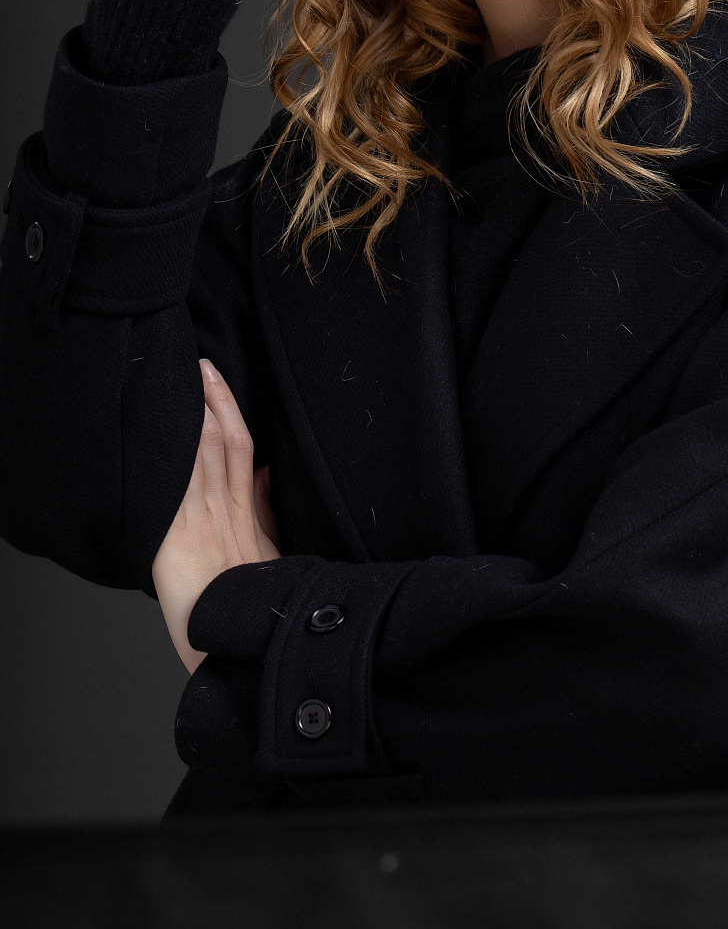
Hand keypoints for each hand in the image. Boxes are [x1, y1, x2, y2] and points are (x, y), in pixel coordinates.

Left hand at [152, 359, 281, 674]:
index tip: (219, 381)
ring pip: (203, 455)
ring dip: (196, 416)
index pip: (241, 449)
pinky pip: (177, 485)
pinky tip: (168, 431)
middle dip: (214, 401)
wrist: (245, 652)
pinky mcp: (177, 540)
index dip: (231, 411)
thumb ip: (264, 515)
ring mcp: (203, 522)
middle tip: (204, 364)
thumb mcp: (269, 558)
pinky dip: (176, 454)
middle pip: (223, 441)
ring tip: (189, 380)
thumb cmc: (256, 614)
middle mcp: (226, 512)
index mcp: (247, 516)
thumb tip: (264, 477)